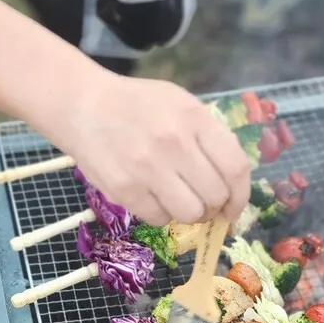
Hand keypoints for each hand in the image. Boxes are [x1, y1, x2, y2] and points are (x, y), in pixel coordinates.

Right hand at [54, 70, 251, 225]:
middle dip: (214, 206)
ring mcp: (148, 168)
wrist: (82, 105)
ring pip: (191, 214)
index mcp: (194, 118)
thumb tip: (231, 181)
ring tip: (178, 200)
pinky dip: (161, 214)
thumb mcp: (180, 104)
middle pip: (215, 196)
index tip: (234, 205)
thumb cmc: (137, 104)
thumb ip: (208, 136)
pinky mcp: (125, 190)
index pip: (235, 168)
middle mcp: (175, 143)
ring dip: (190, 213)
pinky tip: (152, 197)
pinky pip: (159, 219)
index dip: (241, 195)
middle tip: (202, 201)